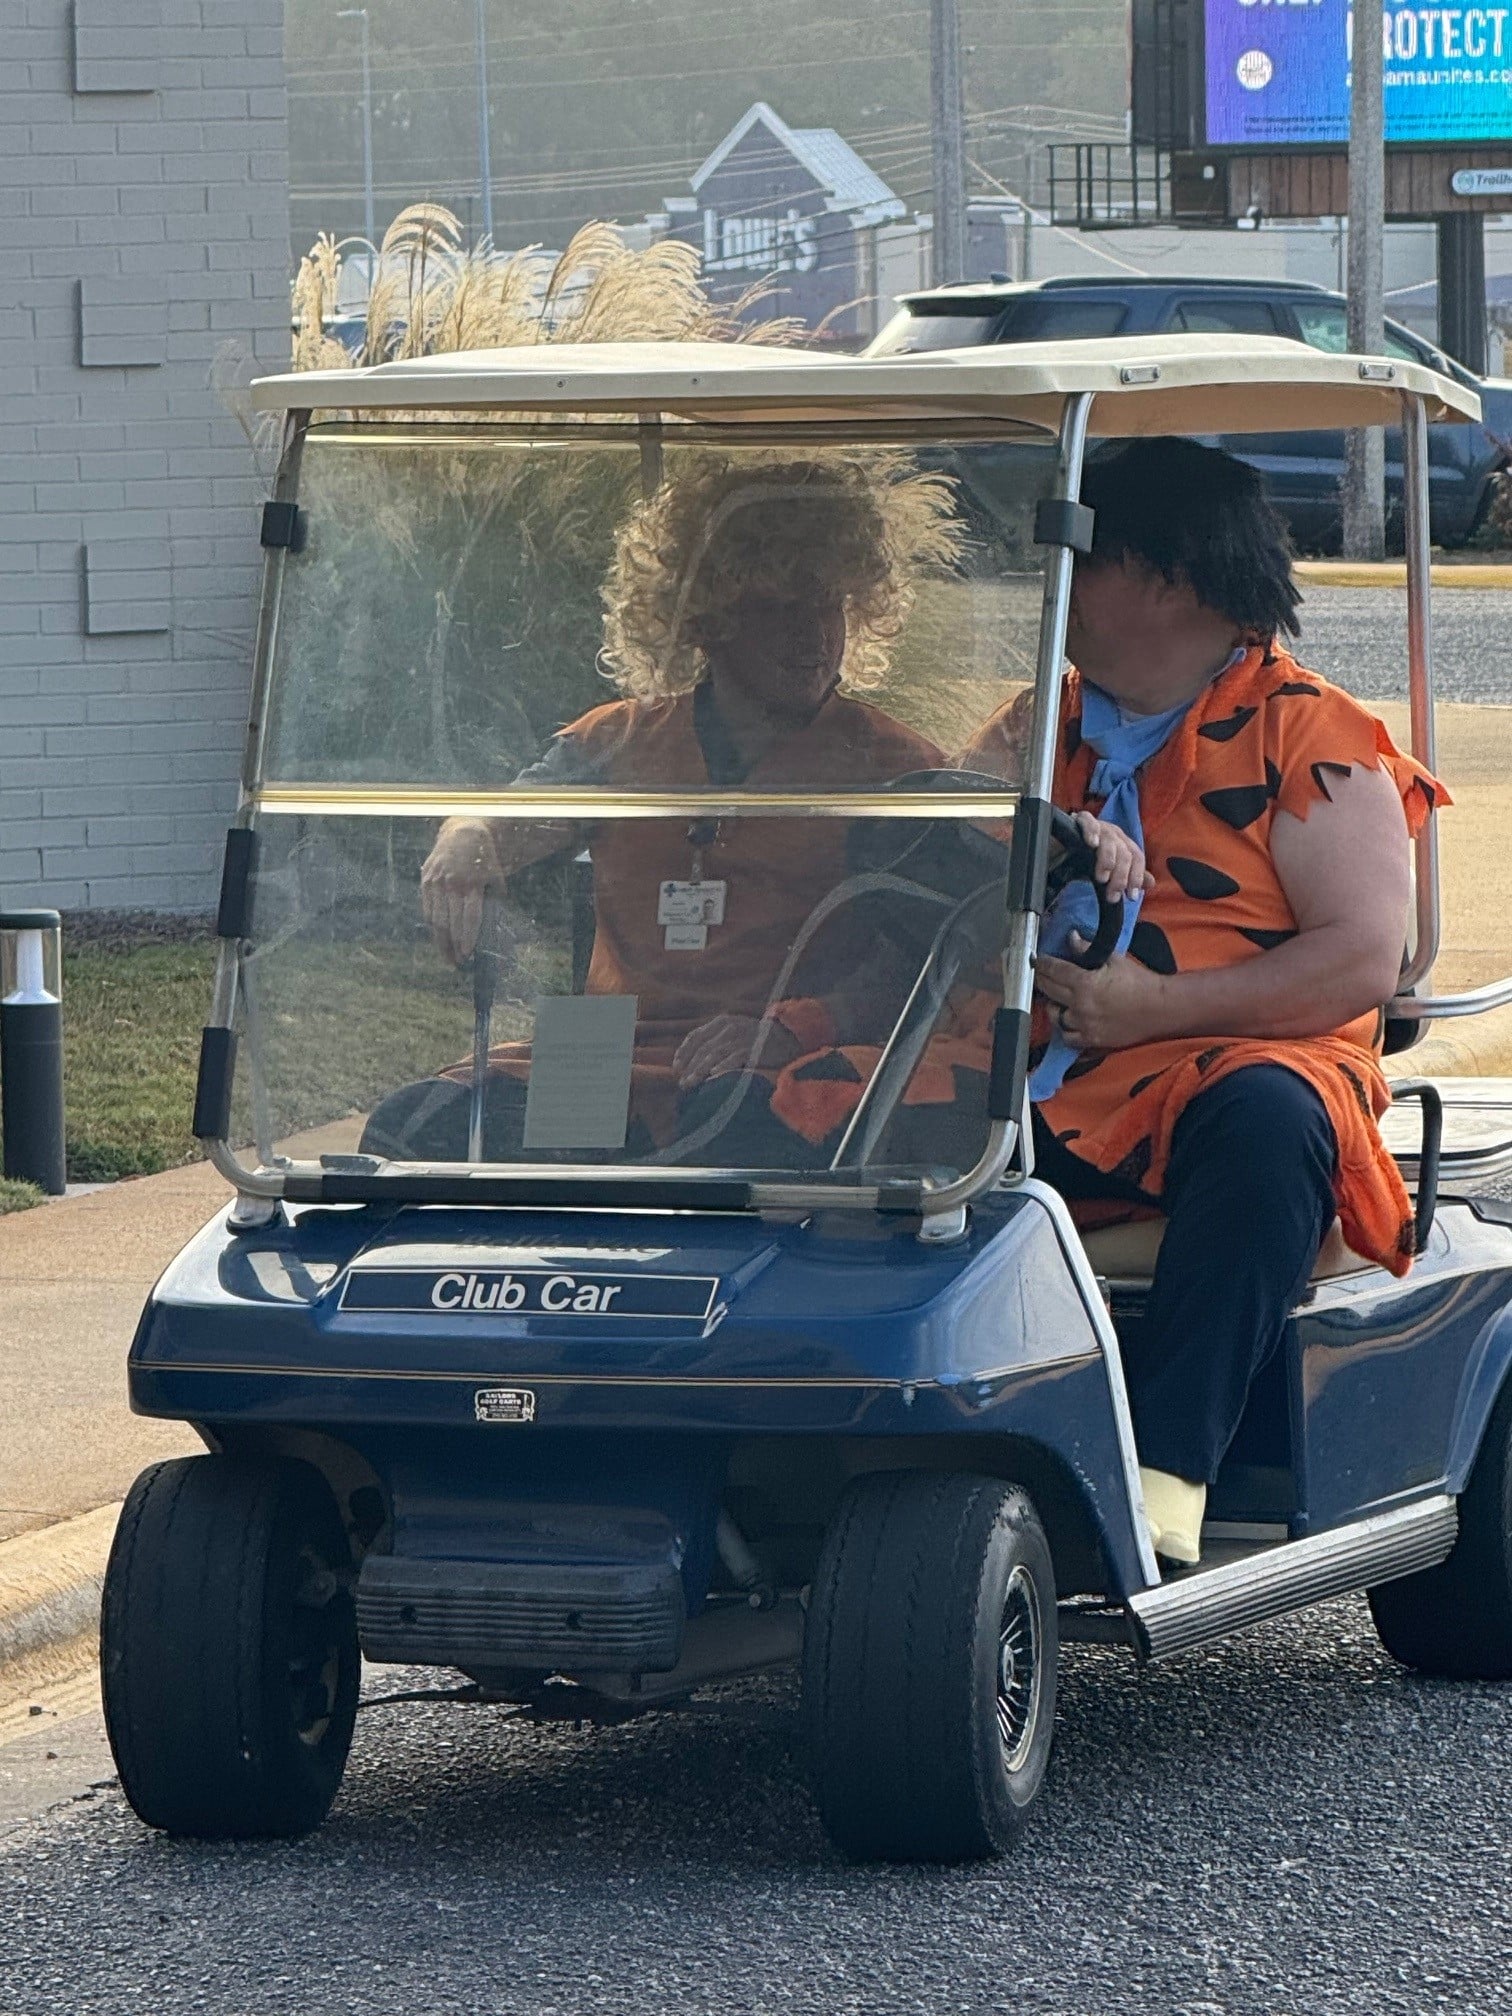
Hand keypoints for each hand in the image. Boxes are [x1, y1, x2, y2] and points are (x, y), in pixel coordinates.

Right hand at [420, 818, 503, 964]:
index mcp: (471, 885)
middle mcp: (451, 884)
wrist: (462, 834)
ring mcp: (436, 883)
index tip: (467, 954)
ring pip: (435, 919)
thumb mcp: (495, 877)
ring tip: (447, 956)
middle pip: (450, 923)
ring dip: (440, 941)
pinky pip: (427, 909)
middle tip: (457, 963)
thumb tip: (494, 927)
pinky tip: (439, 937)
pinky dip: (433, 926)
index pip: (468, 918)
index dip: (467, 938)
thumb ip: (493, 900)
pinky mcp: (426, 881)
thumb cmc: (484, 860)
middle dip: (453, 946)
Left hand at [673, 1014, 801, 1088]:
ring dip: (700, 1070)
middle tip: (682, 1082)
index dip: (684, 1052)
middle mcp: (729, 1027)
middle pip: (703, 1048)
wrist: (784, 1037)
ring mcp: (741, 1037)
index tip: (676, 1067)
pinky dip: (723, 1066)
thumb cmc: (754, 1040)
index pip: (695, 1036)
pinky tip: (714, 1075)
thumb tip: (693, 1060)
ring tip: (691, 1083)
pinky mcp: (752, 1048)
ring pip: (714, 1055)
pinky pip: (734, 1058)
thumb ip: (716, 1041)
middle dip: (690, 1066)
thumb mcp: (734, 1032)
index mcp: (722, 1022)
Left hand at [1035, 948, 1171, 1052]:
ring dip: (1052, 1007)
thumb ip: (1088, 949)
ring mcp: (1084, 1025)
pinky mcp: (1092, 1040)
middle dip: (1042, 980)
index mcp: (1084, 983)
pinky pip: (1068, 1038)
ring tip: (1056, 1000)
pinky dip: (1065, 1030)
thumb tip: (1071, 937)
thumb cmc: (1139, 982)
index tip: (1037, 960)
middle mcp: (1079, 1005)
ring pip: (1055, 1017)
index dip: (1042, 963)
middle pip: (1048, 991)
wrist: (1160, 1008)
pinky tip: (1068, 1022)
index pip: (1053, 971)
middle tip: (1040, 975)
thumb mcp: (1113, 959)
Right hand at [1071, 811, 1153, 903]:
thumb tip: (1150, 883)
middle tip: (1112, 896)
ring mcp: (1100, 826)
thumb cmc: (1088, 857)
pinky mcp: (1082, 820)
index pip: (1137, 858)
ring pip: (1110, 842)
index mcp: (1124, 844)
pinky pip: (1089, 823)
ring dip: (1108, 861)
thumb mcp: (1110, 870)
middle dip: (1120, 877)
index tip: (1131, 896)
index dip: (1136, 877)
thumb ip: (1129, 876)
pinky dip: (1092, 832)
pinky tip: (1092, 844)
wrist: (1064, 842)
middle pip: (1125, 854)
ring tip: (1101, 879)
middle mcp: (1115, 834)